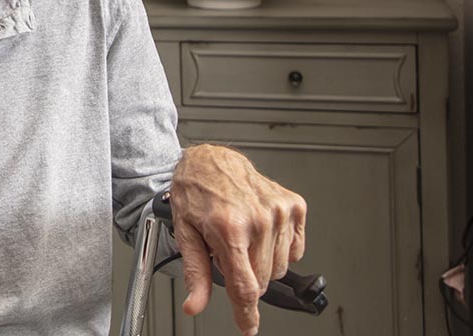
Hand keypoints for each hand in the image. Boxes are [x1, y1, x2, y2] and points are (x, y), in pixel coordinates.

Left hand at [169, 144, 306, 334]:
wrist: (211, 160)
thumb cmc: (196, 191)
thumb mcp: (185, 232)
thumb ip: (194, 272)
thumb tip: (195, 304)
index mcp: (229, 228)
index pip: (245, 287)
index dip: (246, 313)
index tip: (248, 327)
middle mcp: (258, 219)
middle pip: (263, 281)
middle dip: (244, 276)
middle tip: (227, 252)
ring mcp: (279, 211)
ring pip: (279, 268)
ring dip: (260, 262)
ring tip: (241, 237)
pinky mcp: (294, 205)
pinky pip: (295, 249)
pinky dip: (279, 248)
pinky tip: (260, 231)